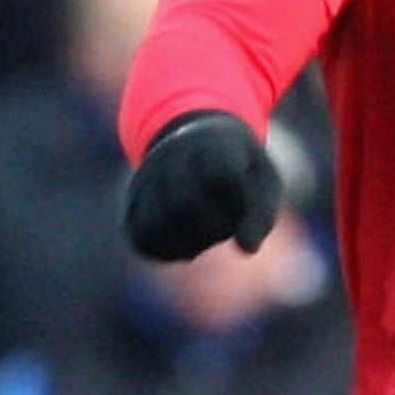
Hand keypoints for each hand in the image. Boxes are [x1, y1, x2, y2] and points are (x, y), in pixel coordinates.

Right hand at [123, 110, 281, 260]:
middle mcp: (169, 157)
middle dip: (217, 227)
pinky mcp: (131, 209)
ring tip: (210, 234)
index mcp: (210, 141)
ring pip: (158, 226)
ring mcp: (144, 182)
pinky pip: (144, 242)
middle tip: (229, 224)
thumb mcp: (263, 180)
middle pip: (184, 204)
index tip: (246, 201)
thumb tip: (247, 251)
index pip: (221, 178)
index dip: (240, 202)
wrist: (199, 145)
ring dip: (193, 244)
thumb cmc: (240, 168)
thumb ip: (261, 213)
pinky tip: (192, 244)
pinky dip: (172, 252)